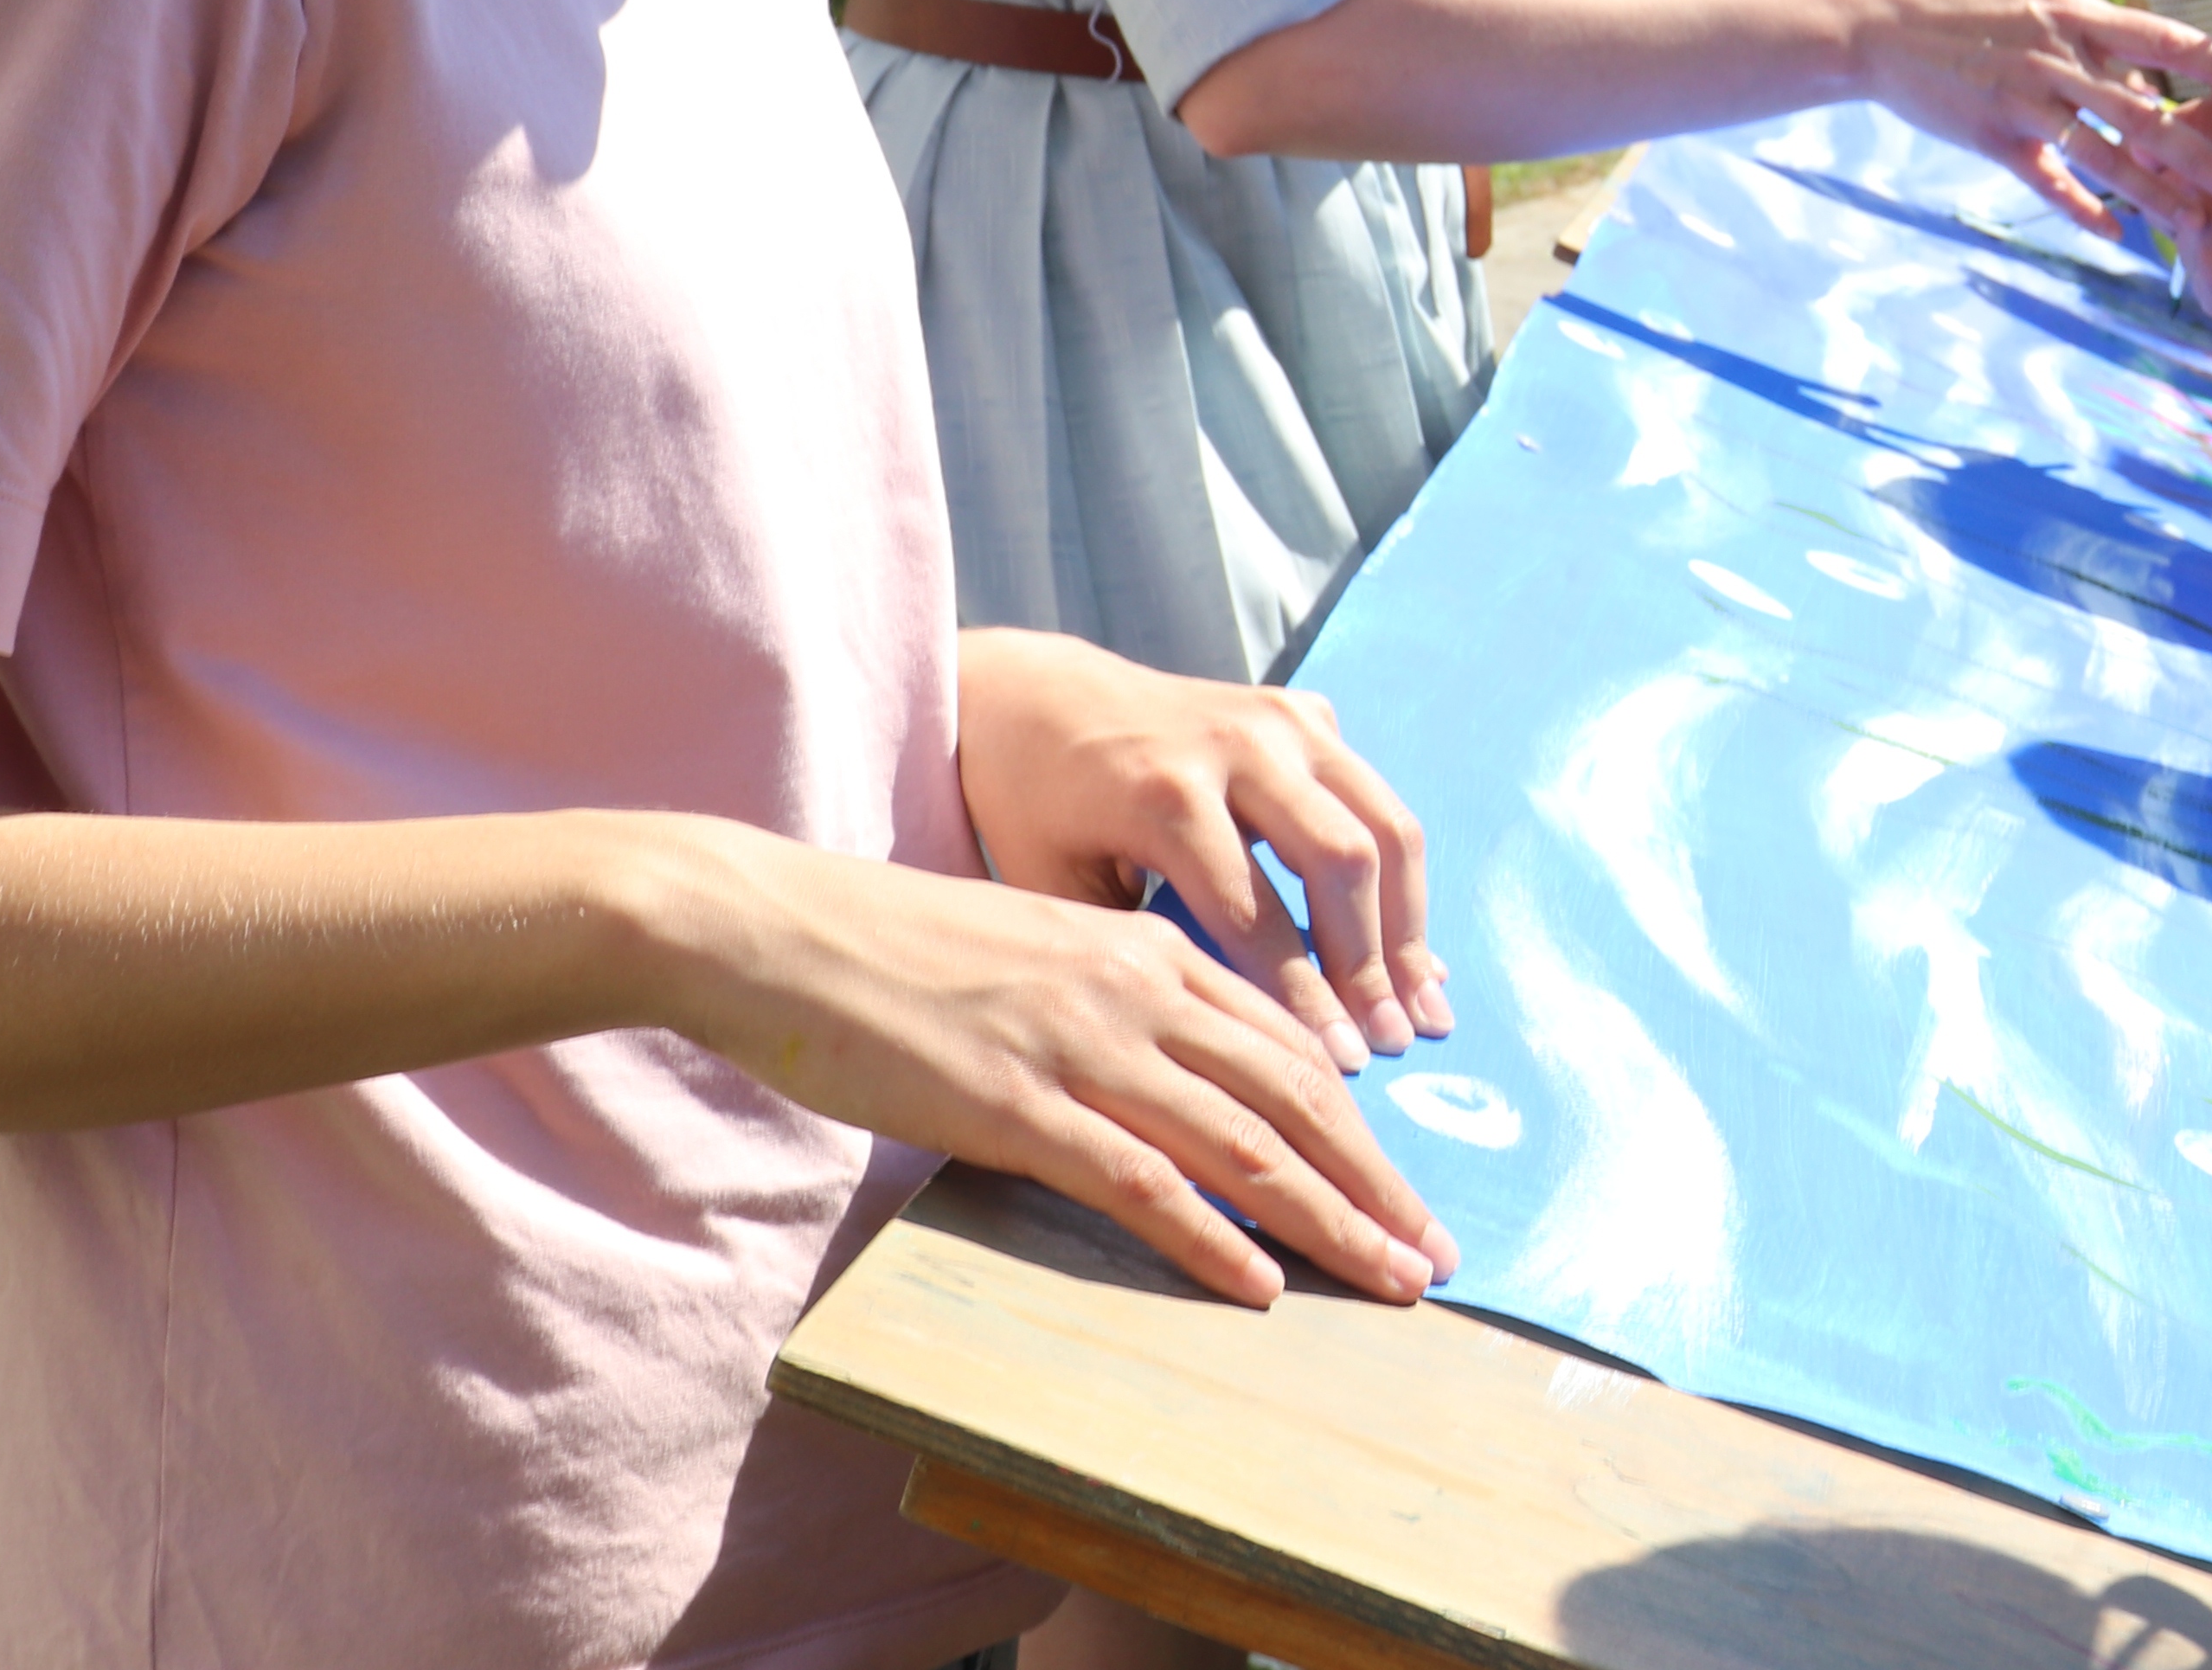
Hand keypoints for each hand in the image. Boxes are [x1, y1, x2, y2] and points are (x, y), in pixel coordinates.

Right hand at [643, 816, 1454, 1310]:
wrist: (777, 926)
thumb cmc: (889, 948)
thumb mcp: (1031, 956)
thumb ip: (1105, 1007)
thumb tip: (1157, 1085)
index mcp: (1142, 951)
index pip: (1286, 1043)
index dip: (1359, 1123)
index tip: (1403, 1188)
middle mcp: (1134, 990)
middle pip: (1295, 1093)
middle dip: (1377, 1181)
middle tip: (1434, 1253)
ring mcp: (1080, 1046)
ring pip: (1243, 1140)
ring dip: (1330, 1220)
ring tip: (1389, 1280)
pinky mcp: (1015, 1104)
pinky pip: (1139, 1181)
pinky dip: (1210, 1238)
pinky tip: (1260, 1286)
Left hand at [958, 627, 1445, 1065]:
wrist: (1038, 696)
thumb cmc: (1034, 808)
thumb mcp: (1054, 888)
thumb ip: (1138, 955)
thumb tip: (1229, 1050)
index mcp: (1166, 793)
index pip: (1256, 912)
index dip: (1304, 996)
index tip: (1340, 1065)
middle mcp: (1238, 744)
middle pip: (1342, 858)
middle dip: (1375, 961)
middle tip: (1398, 1042)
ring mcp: (1283, 719)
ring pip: (1383, 823)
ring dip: (1411, 921)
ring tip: (1426, 1005)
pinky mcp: (1306, 712)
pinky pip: (1375, 798)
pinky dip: (1400, 876)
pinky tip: (1410, 946)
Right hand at [1857, 0, 2211, 235]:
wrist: (1885, 24)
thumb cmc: (1968, 8)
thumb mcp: (2037, 1)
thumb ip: (2093, 36)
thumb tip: (2147, 66)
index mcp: (2076, 15)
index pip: (2164, 38)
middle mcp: (2058, 57)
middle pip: (2144, 111)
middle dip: (2198, 153)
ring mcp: (2026, 100)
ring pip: (2103, 154)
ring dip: (2152, 194)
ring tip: (2194, 223)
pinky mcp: (1994, 137)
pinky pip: (2048, 181)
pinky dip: (2083, 210)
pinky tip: (2117, 235)